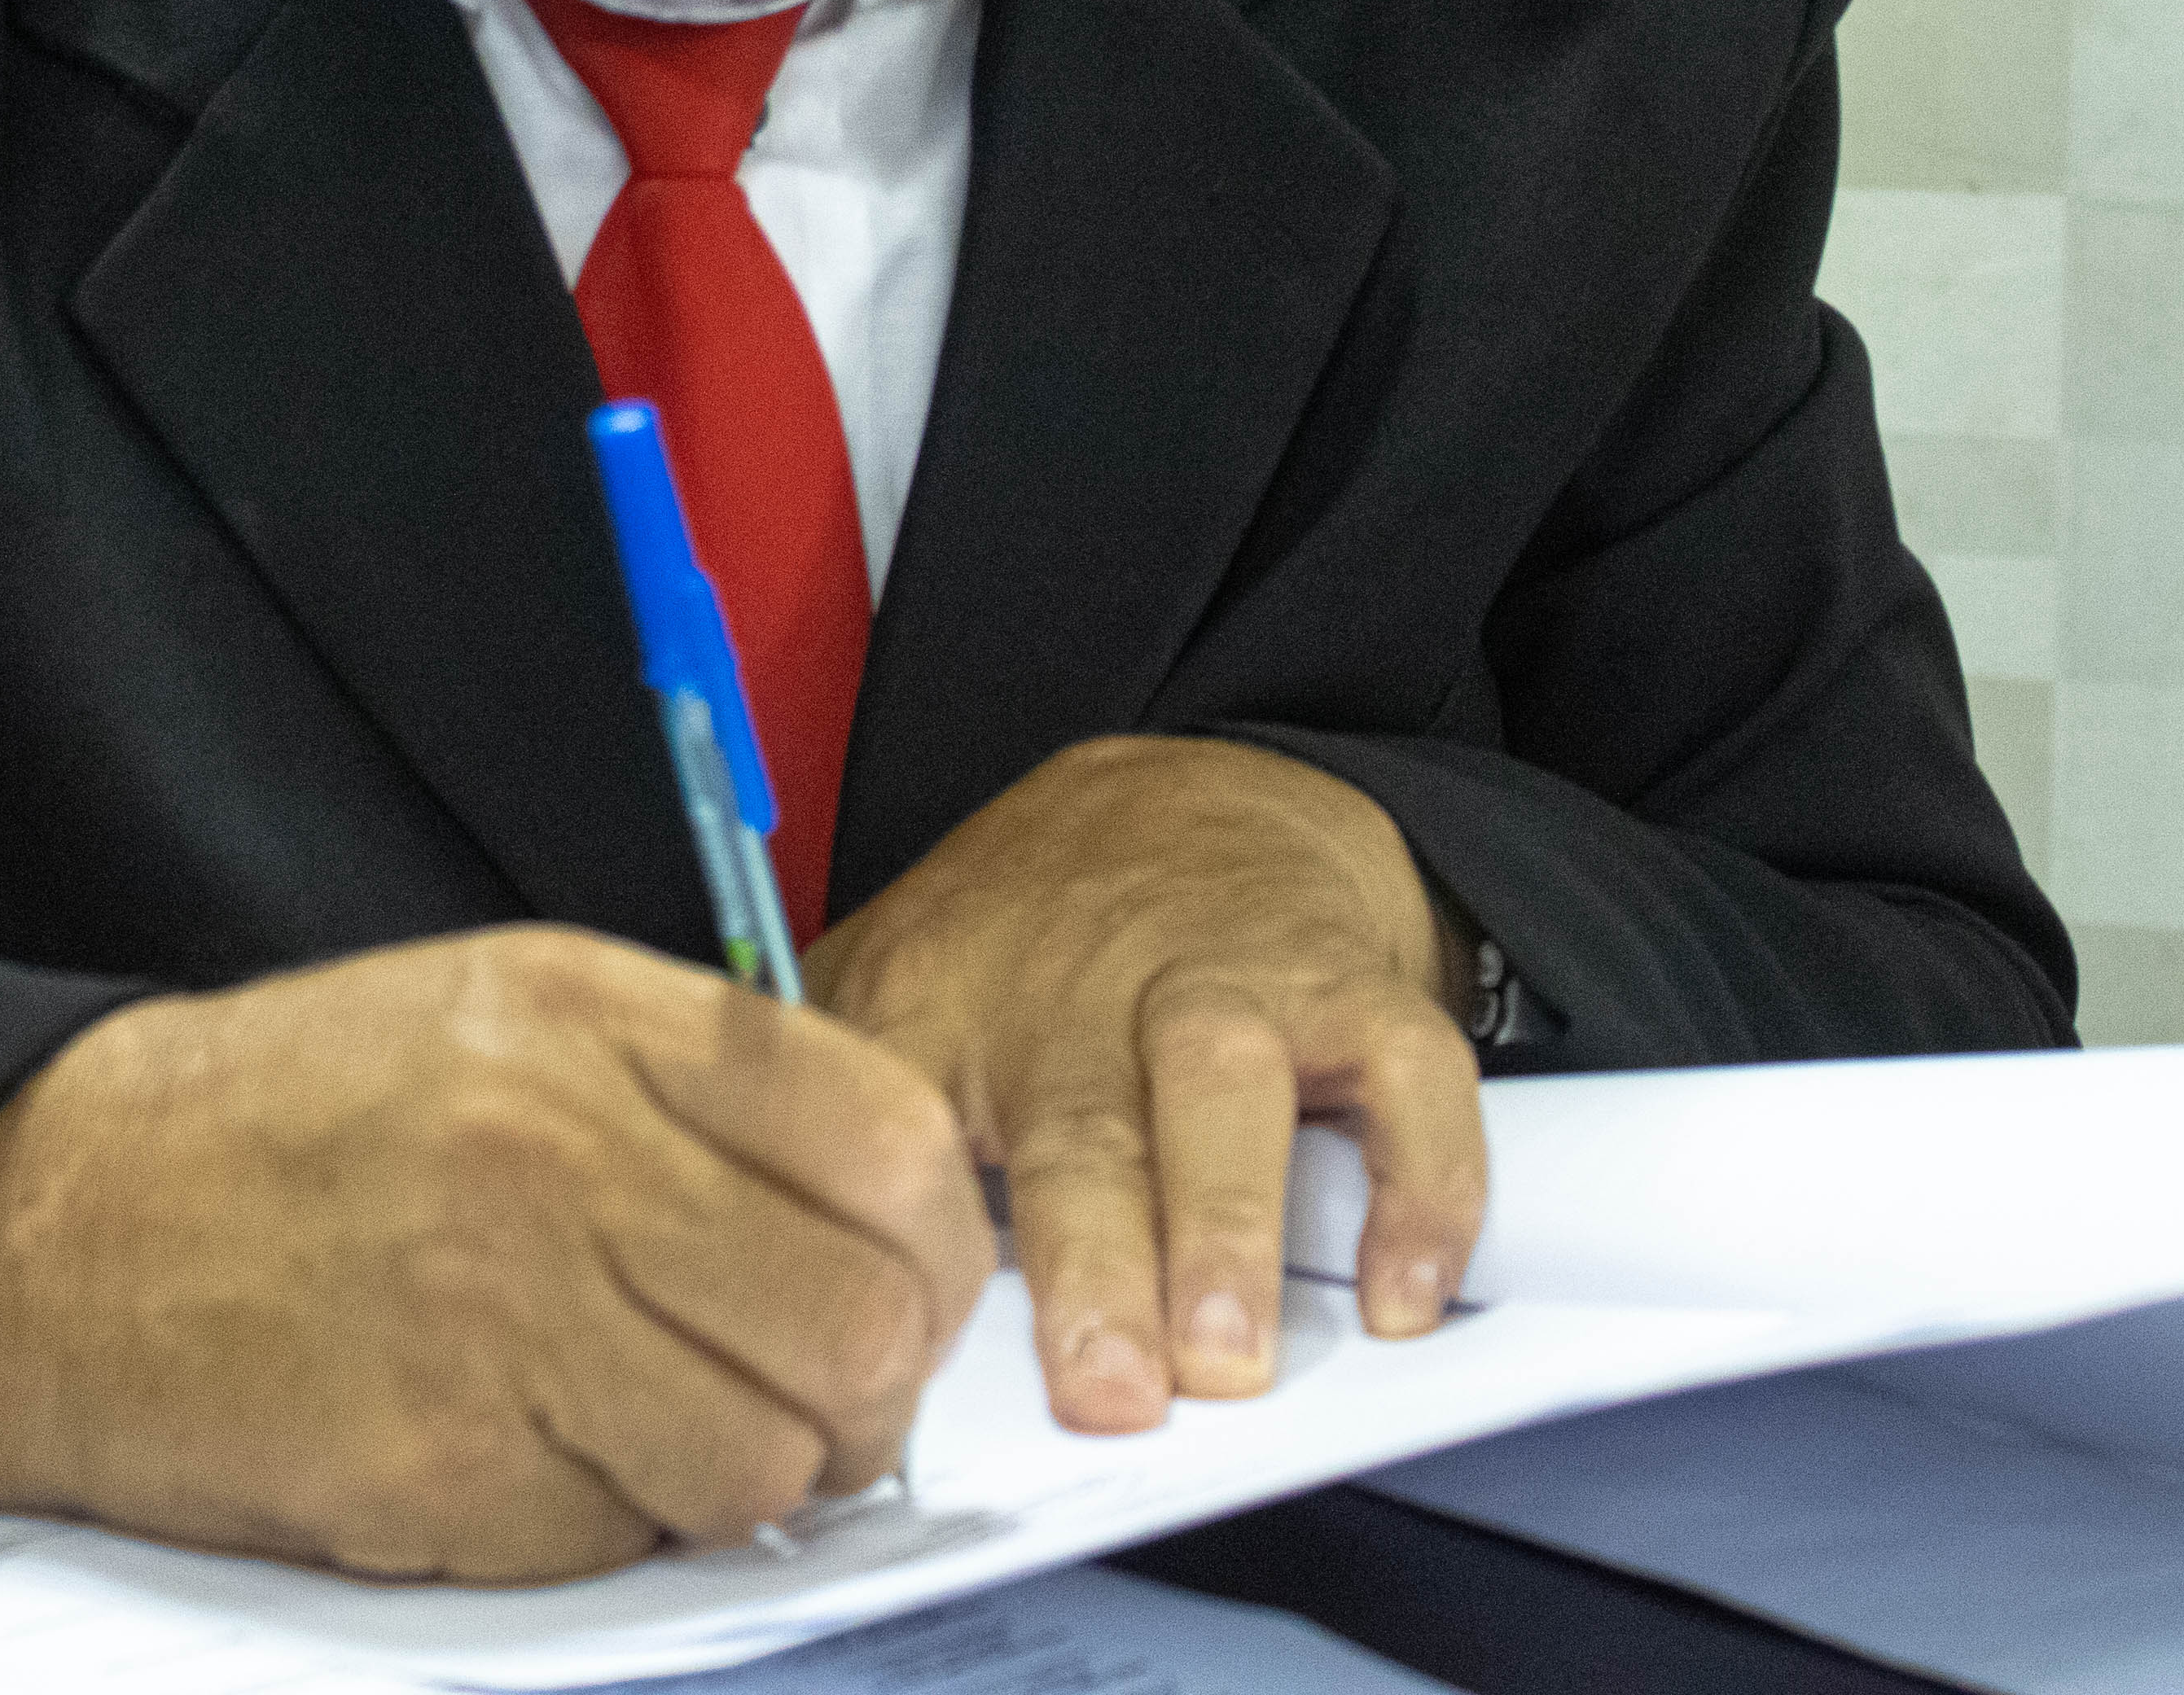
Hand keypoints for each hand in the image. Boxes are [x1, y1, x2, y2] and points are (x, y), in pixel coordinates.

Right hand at [0, 924, 995, 1582]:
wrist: (56, 1228)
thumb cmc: (286, 1128)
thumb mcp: (501, 1017)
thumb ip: (691, 1090)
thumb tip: (884, 1212)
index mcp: (589, 1018)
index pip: (889, 1144)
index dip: (938, 1249)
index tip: (905, 1290)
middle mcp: (558, 1149)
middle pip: (860, 1323)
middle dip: (862, 1394)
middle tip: (803, 1401)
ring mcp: (501, 1311)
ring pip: (768, 1459)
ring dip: (740, 1477)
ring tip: (650, 1430)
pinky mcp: (443, 1461)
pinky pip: (630, 1538)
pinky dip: (609, 1526)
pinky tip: (528, 1454)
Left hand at [807, 736, 1487, 1432]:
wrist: (1192, 797)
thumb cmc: (1028, 938)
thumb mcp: (887, 983)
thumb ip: (825, 1103)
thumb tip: (764, 1249)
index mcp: (945, 1005)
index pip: (900, 1117)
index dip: (900, 1225)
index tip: (900, 1334)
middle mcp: (1080, 993)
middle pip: (1073, 1121)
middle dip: (1091, 1260)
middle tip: (1104, 1386)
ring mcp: (1218, 980)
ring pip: (1219, 1081)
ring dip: (1223, 1218)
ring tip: (1227, 1352)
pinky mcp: (1343, 982)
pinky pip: (1402, 1069)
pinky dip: (1418, 1179)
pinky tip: (1402, 1289)